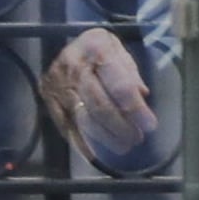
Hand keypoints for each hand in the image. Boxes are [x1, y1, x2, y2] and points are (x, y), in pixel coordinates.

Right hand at [42, 26, 156, 160]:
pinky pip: (66, 127)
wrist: (67, 46)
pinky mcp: (49, 101)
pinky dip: (82, 143)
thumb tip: (142, 95)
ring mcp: (58, 86)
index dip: (135, 108)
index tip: (150, 126)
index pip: (119, 85)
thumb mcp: (119, 50)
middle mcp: (74, 67)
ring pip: (83, 119)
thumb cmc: (100, 50)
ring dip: (105, 137)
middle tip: (136, 139)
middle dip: (121, 127)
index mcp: (96, 48)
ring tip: (123, 146)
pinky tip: (97, 153)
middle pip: (100, 105)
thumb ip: (130, 73)